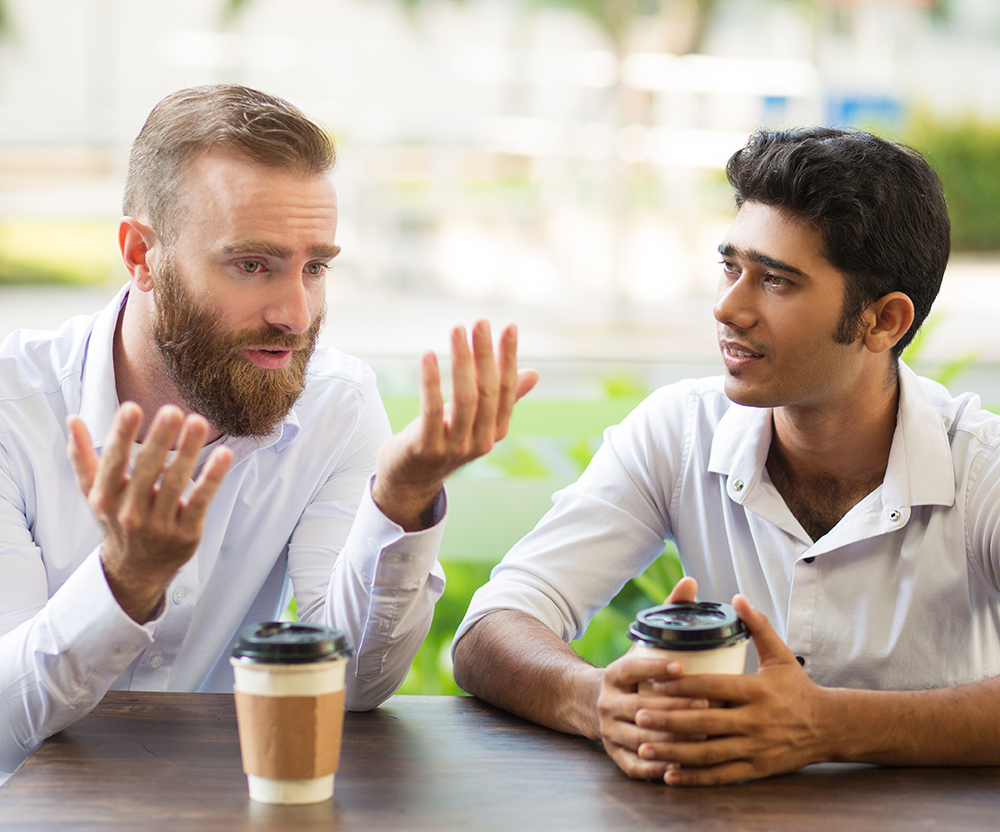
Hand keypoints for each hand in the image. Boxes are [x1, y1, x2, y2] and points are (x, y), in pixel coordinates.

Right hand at [66, 403, 232, 622]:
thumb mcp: (94, 493)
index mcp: (106, 497)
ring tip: (198, 422)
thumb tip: (72, 419)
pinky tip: (223, 455)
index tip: (131, 408)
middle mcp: (130, 512)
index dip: (121, 435)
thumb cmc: (117, 520)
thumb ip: (82, 456)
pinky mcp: (186, 532)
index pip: (113, 462)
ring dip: (188, 450)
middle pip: (147, 469)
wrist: (135, 570)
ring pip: (175, 482)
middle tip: (172, 409)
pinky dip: (212, 477)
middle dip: (159, 439)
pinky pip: (201, 501)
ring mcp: (159, 524)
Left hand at [372, 321, 536, 530]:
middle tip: (480, 323)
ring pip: (464, 399)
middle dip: (484, 354)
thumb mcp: (473, 418)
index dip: (508, 357)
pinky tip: (429, 356)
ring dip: (461, 361)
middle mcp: (481, 441)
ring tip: (457, 331)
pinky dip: (431, 381)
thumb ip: (503, 398)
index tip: (508, 327)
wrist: (409, 480)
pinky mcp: (427, 448)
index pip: (507, 389)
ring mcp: (454, 447)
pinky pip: (432, 410)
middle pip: (487, 391)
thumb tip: (535, 374)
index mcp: (496, 431)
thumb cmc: (442, 440)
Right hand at [596, 577, 705, 778]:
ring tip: (703, 734)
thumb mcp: (641, 645)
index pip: (632, 668)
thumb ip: (667, 614)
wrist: (590, 704)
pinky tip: (684, 767)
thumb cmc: (631, 673)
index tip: (682, 666)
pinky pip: (637, 766)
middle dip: (674, 706)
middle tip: (706, 702)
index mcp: (614, 674)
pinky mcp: (616, 756)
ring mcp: (610, 732)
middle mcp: (608, 704)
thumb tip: (691, 581)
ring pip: (643, 739)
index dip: (655, 668)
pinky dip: (658, 769)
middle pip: (641, 708)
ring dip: (672, 739)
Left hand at [636, 595, 830, 785]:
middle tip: (637, 716)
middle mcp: (755, 721)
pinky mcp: (757, 769)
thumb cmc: (798, 688)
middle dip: (669, 720)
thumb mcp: (781, 655)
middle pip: (705, 723)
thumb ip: (758, 626)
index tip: (655, 683)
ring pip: (709, 753)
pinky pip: (721, 776)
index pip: (714, 687)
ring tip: (644, 747)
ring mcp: (755, 748)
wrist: (829, 727)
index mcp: (757, 691)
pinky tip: (668, 775)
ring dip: (674, 752)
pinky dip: (694, 778)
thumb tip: (737, 597)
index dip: (684, 686)